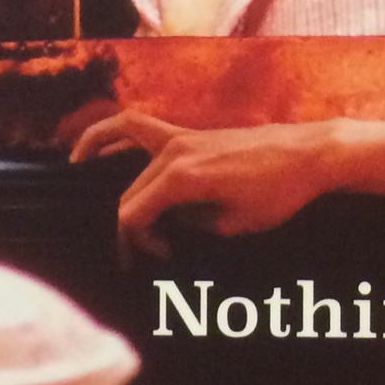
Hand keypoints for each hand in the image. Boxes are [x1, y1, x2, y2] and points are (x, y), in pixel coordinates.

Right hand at [70, 111, 384, 258]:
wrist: (310, 154)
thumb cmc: (278, 191)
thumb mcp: (235, 225)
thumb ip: (193, 227)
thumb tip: (171, 227)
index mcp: (182, 176)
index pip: (132, 213)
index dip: (136, 243)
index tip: (159, 258)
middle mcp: (175, 151)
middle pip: (129, 190)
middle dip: (128, 224)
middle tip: (141, 250)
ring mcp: (183, 136)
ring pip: (123, 133)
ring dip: (95, 146)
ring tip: (74, 162)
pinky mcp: (193, 132)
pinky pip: (144, 126)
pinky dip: (121, 133)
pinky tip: (112, 146)